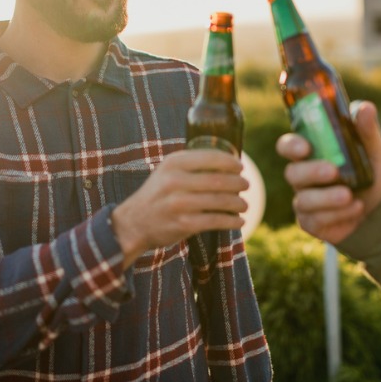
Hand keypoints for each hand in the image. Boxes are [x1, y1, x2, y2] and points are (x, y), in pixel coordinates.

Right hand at [111, 149, 247, 266]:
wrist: (133, 222)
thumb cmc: (158, 193)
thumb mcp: (167, 171)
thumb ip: (191, 164)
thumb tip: (229, 160)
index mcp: (174, 163)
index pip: (211, 157)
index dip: (231, 162)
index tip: (240, 167)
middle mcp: (175, 181)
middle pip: (219, 180)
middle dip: (239, 183)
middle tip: (246, 186)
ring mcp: (179, 203)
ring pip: (221, 201)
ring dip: (239, 203)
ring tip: (244, 204)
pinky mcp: (184, 224)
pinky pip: (216, 220)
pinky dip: (232, 221)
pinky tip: (239, 221)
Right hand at [276, 100, 380, 244]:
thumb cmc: (371, 171)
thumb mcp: (374, 149)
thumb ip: (367, 130)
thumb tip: (366, 107)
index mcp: (311, 153)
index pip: (288, 146)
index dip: (291, 146)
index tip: (305, 148)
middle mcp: (302, 176)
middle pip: (292, 173)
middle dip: (311, 172)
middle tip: (333, 171)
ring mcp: (305, 200)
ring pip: (304, 200)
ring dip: (327, 198)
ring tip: (350, 196)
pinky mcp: (311, 222)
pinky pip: (315, 220)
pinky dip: (337, 214)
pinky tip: (356, 209)